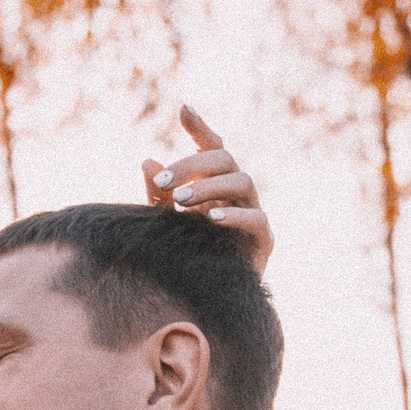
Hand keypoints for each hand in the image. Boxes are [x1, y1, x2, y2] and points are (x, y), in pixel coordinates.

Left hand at [143, 105, 271, 270]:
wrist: (207, 300)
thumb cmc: (187, 254)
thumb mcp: (165, 223)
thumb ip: (158, 194)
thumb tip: (147, 161)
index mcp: (214, 182)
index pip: (212, 147)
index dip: (200, 127)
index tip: (183, 108)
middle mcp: (236, 192)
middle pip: (225, 159)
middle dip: (194, 165)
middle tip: (165, 182)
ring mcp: (253, 213)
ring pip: (243, 181)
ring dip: (210, 187)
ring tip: (180, 201)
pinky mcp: (264, 240)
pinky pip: (256, 219)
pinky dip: (235, 216)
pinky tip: (211, 218)